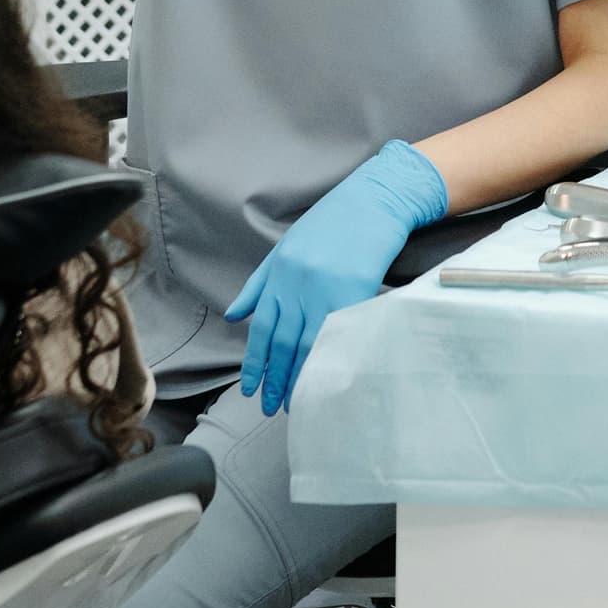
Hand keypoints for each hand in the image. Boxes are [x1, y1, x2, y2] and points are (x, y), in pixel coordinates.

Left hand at [222, 141, 447, 413]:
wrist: (373, 202)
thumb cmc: (331, 223)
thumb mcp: (284, 248)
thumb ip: (259, 283)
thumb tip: (234, 315)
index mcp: (279, 275)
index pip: (261, 329)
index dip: (255, 362)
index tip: (250, 388)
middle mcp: (296, 285)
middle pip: (281, 343)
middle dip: (274, 378)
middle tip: (269, 406)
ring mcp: (325, 290)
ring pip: (306, 345)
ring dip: (297, 376)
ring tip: (294, 401)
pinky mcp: (353, 293)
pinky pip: (335, 334)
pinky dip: (327, 359)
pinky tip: (323, 378)